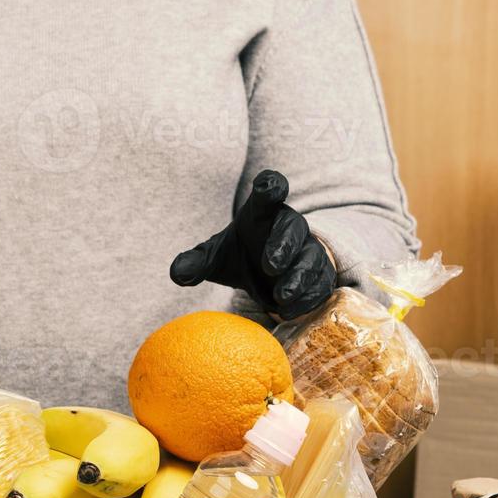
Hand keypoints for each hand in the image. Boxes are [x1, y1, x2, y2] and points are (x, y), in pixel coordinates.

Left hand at [170, 170, 335, 319]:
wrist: (266, 276)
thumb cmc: (240, 254)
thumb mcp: (215, 257)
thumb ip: (195, 262)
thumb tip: (177, 273)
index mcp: (262, 212)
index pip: (269, 191)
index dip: (270, 186)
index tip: (268, 186)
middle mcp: (288, 226)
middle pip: (293, 227)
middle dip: (283, 246)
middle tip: (270, 266)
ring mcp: (307, 250)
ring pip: (311, 258)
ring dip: (298, 277)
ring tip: (281, 296)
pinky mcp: (319, 275)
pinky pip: (320, 285)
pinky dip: (307, 298)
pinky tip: (289, 311)